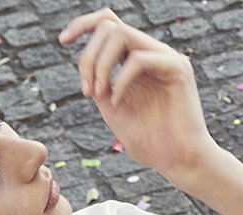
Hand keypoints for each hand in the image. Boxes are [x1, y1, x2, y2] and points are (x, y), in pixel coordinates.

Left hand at [58, 8, 218, 178]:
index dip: (82, 24)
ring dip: (100, 64)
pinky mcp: (177, 68)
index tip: (63, 41)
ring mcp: (166, 57)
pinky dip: (119, 81)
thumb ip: (100, 85)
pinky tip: (116, 102)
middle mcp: (152, 52)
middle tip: (87, 91)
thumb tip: (85, 65)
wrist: (179, 162)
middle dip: (88, 57)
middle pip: (109, 24)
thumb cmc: (151, 143)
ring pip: (120, 33)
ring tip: (97, 95)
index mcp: (137, 59)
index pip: (109, 23)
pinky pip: (137, 60)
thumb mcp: (113, 110)